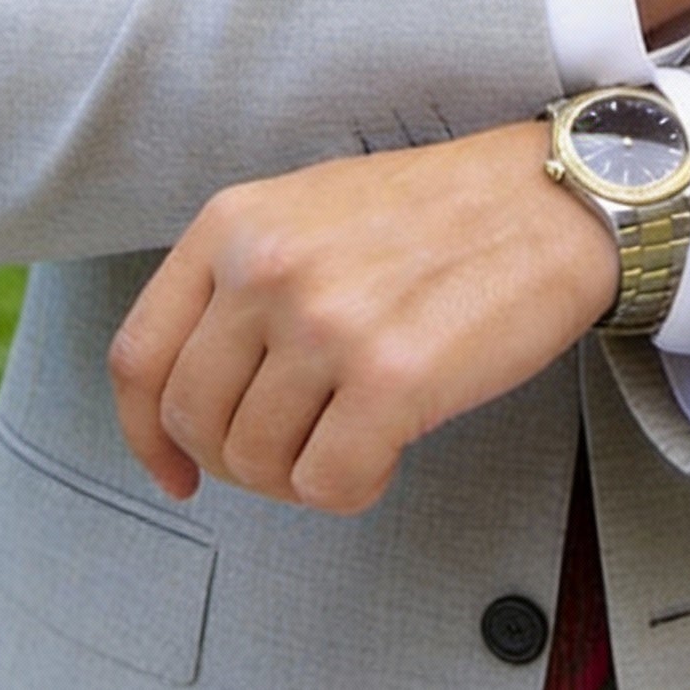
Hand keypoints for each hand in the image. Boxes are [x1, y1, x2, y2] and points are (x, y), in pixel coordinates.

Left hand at [108, 122, 617, 514]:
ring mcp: (327, 322)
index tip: (174, 470)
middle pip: (193, 421)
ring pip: (256, 462)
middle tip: (292, 451)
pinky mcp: (392, 377)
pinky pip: (328, 485)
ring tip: (351, 437)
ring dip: (300, 474)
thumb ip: (241, 281)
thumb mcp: (309, 211)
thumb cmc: (437, 214)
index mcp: (235, 223)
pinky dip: (354, 488)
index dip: (145, 435)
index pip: (139, 355)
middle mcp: (267, 268)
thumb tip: (192, 396)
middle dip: (236, 461)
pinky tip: (387, 453)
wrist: (550, 201)